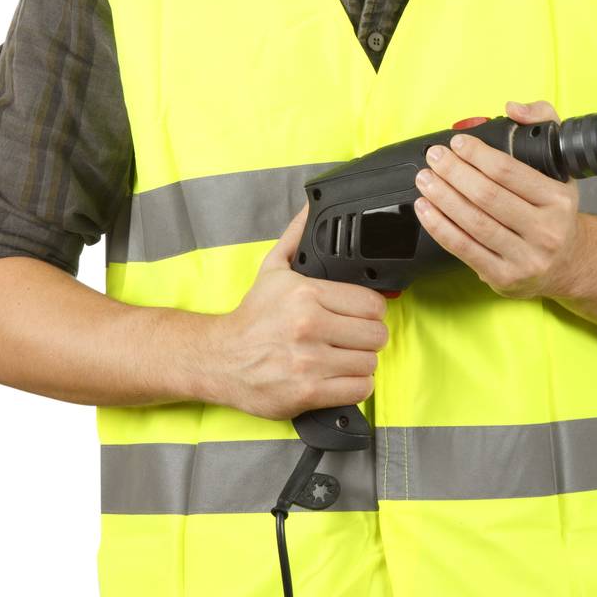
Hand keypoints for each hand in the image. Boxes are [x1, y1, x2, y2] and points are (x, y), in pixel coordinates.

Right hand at [198, 202, 390, 418]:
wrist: (220, 358)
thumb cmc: (252, 317)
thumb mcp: (273, 269)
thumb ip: (298, 236)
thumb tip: (313, 203)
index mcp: (306, 294)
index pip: (372, 303)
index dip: (371, 309)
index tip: (360, 313)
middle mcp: (308, 327)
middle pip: (376, 334)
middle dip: (368, 336)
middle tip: (353, 335)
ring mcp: (308, 362)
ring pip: (370, 363)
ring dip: (361, 361)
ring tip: (343, 355)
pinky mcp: (307, 393)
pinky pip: (358, 389)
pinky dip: (355, 386)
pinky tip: (339, 376)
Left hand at [414, 99, 583, 300]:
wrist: (568, 263)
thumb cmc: (556, 210)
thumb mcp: (561, 165)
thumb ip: (543, 122)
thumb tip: (514, 109)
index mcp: (559, 200)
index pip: (509, 172)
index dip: (476, 154)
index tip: (456, 143)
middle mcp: (546, 231)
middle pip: (487, 196)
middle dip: (453, 173)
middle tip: (434, 157)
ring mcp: (525, 258)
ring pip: (473, 222)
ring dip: (442, 197)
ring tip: (425, 179)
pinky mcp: (503, 277)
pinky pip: (464, 249)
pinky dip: (439, 227)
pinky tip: (426, 209)